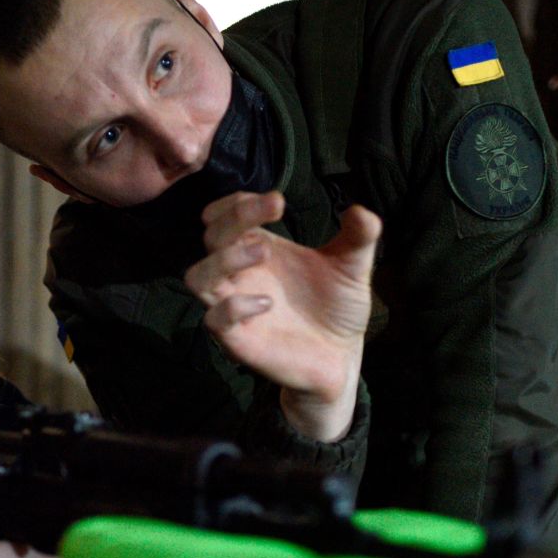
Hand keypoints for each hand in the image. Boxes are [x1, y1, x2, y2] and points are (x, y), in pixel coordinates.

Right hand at [183, 191, 382, 440]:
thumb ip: (359, 237)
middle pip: (211, 236)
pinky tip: (268, 303)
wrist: (342, 356)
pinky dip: (235, 307)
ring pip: (197, 277)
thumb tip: (360, 209)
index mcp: (259, 250)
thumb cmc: (337, 308)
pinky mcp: (238, 340)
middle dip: (235, 216)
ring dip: (224, 258)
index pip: (228, 215)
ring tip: (264, 252)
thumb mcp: (353, 267)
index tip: (277, 201)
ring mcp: (235, 307)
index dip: (241, 202)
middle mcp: (241, 275)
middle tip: (274, 209)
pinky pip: (214, 320)